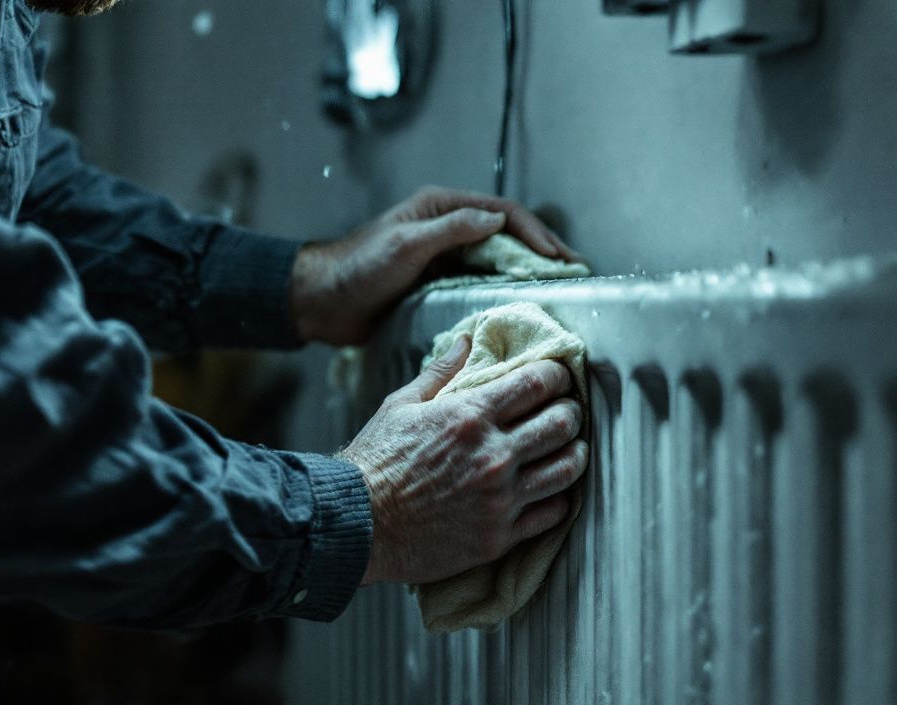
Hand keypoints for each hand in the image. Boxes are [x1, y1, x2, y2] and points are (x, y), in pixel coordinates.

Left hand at [290, 187, 577, 345]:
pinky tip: (522, 304)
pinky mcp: (438, 281)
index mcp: (440, 207)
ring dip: (528, 269)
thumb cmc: (358, 270)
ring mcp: (444, 255)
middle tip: (574, 271)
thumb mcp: (405, 245)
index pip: (501, 212)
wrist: (323, 302)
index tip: (557, 257)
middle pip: (506, 233)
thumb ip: (450, 229)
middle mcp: (447, 226)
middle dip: (541, 249)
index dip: (533, 233)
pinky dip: (505, 288)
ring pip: (497, 257)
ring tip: (558, 288)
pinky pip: (481, 281)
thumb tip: (498, 221)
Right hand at [340, 335, 588, 585]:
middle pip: (562, 423)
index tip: (557, 376)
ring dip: (574, 453)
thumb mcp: (401, 405)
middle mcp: (492, 455)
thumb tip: (466, 341)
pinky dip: (558, 497)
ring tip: (568, 448)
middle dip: (570, 411)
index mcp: (469, 416)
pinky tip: (549, 489)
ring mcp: (500, 498)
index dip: (556, 375)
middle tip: (565, 411)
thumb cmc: (375, 462)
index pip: (537, 383)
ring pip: (567, 469)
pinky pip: (552, 512)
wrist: (356, 524)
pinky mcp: (499, 535)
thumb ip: (440, 372)